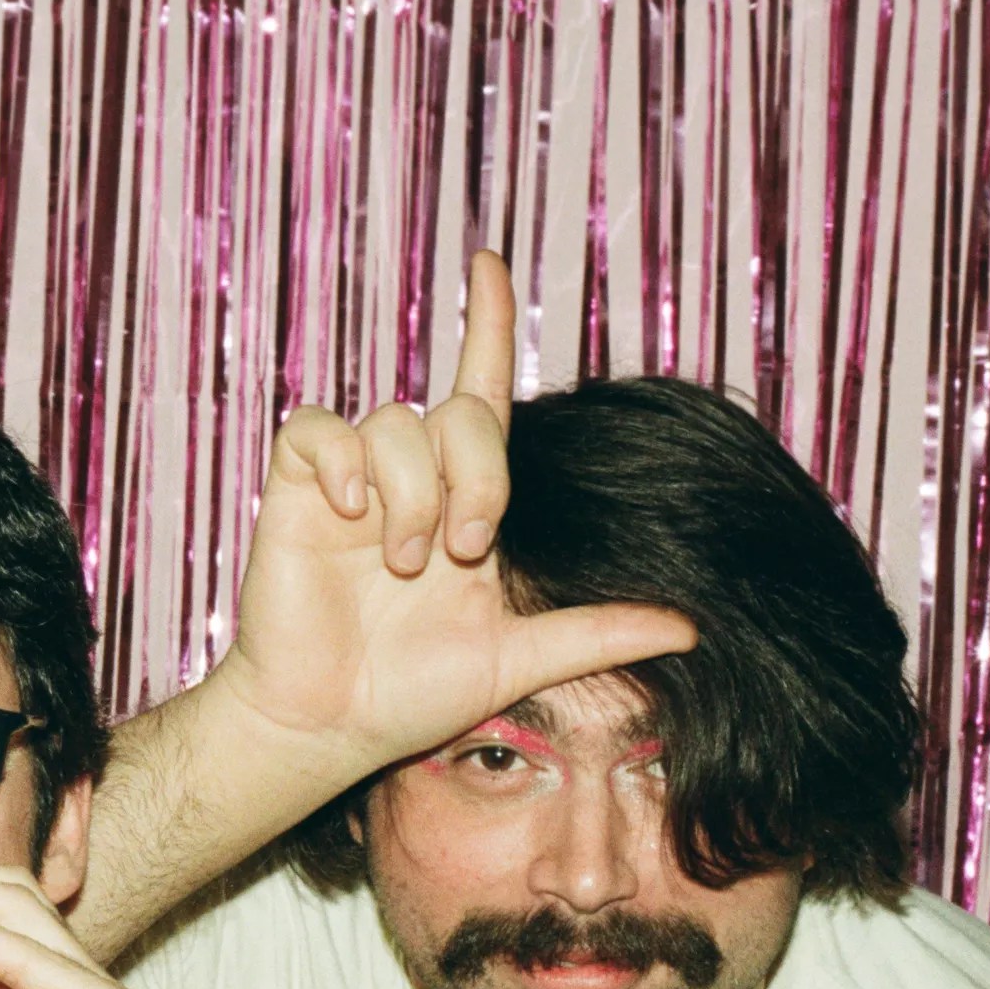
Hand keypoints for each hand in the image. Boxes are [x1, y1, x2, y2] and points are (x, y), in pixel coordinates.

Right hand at [205, 250, 696, 774]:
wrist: (331, 725)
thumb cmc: (412, 693)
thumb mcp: (518, 658)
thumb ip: (596, 632)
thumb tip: (691, 626)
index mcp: (463, 499)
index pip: (482, 391)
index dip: (486, 323)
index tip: (490, 263)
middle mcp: (410, 478)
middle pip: (457, 413)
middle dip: (476, 479)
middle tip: (462, 552)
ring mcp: (351, 482)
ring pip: (395, 424)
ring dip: (412, 495)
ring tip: (401, 564)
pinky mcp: (298, 489)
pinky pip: (319, 429)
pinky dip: (341, 462)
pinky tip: (349, 514)